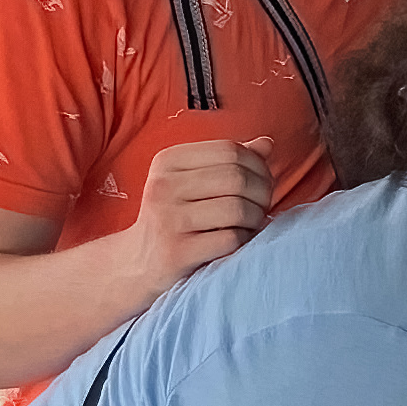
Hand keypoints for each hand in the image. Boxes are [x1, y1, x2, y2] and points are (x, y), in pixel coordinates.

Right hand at [120, 137, 274, 293]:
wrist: (139, 261)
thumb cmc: (176, 216)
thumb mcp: (193, 181)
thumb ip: (229, 162)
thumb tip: (266, 144)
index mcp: (168, 161)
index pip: (230, 150)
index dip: (258, 166)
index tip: (263, 182)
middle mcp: (164, 186)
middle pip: (237, 178)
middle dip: (262, 193)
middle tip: (262, 206)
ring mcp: (169, 219)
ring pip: (238, 209)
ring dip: (256, 219)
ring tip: (251, 225)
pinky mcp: (177, 251)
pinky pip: (231, 239)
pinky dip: (244, 240)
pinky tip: (238, 242)